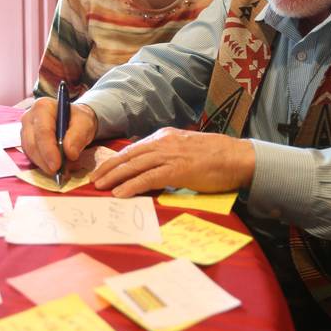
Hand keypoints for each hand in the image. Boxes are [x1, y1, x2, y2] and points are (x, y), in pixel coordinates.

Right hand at [20, 98, 98, 174]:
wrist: (74, 122)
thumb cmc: (78, 120)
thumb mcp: (85, 124)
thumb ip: (78, 136)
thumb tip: (70, 154)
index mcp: (43, 107)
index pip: (43, 131)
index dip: (49, 150)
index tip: (57, 165)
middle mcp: (30, 117)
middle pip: (32, 143)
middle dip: (45, 161)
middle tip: (58, 173)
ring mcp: (25, 129)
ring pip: (30, 151)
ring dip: (43, 164)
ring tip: (59, 172)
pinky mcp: (26, 141)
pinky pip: (31, 155)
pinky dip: (42, 164)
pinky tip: (53, 168)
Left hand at [91, 127, 255, 197]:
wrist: (238, 157)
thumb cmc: (217, 157)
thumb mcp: (186, 150)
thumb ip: (169, 156)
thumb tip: (154, 170)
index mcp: (165, 137)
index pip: (134, 148)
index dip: (117, 159)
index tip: (104, 169)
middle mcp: (163, 142)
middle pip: (128, 155)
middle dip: (108, 167)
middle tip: (92, 178)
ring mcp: (170, 155)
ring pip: (134, 165)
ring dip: (114, 176)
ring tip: (99, 186)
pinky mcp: (177, 170)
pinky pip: (148, 178)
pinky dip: (131, 185)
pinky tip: (120, 193)